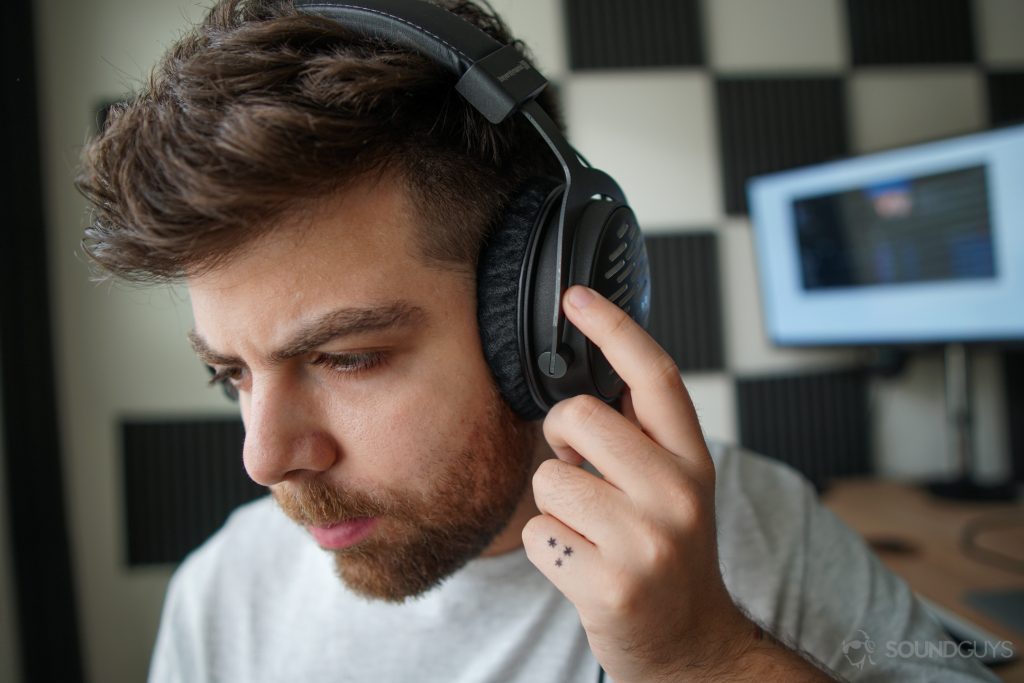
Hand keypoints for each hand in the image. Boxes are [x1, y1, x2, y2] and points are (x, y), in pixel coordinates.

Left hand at [522, 284, 749, 682]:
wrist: (690, 642)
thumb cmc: (669, 553)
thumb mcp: (676, 487)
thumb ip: (641, 437)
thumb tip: (584, 386)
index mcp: (693, 460)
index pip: (656, 376)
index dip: (614, 327)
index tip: (576, 296)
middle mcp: (678, 494)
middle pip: (579, 417)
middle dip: (560, 437)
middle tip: (579, 469)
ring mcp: (647, 541)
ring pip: (549, 478)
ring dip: (555, 504)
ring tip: (590, 530)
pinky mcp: (611, 584)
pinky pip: (537, 533)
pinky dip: (547, 547)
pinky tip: (582, 563)